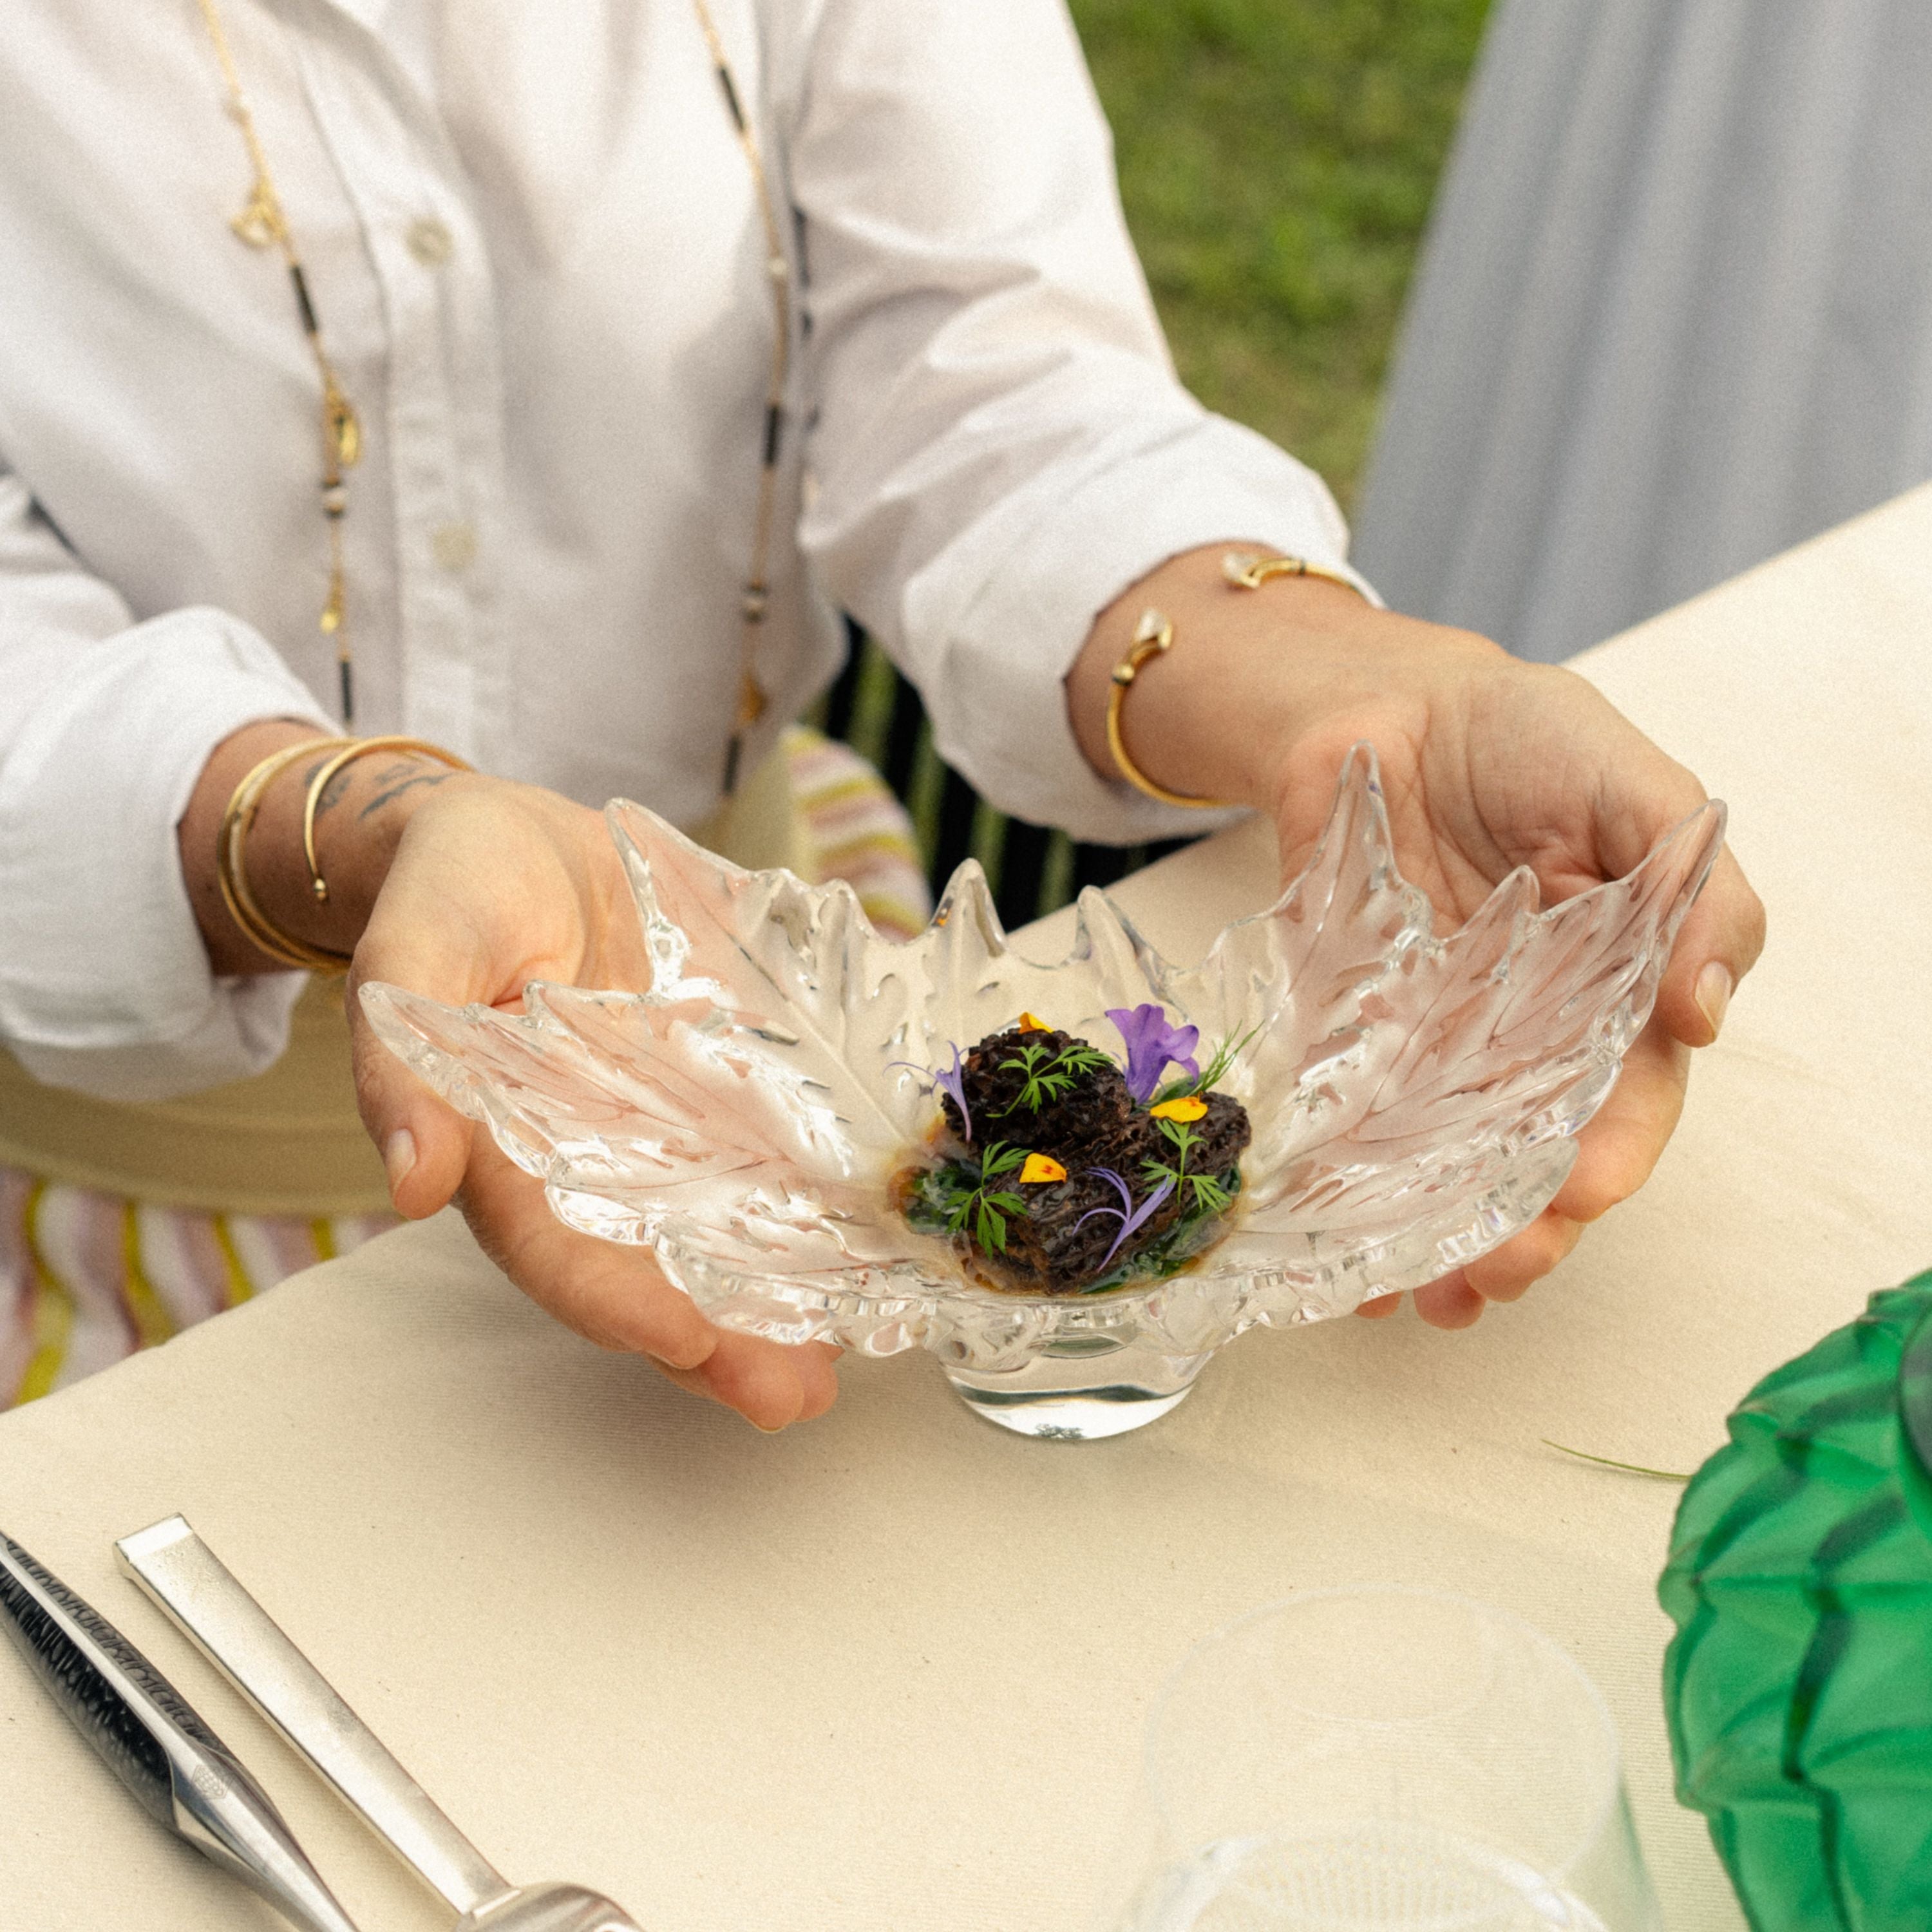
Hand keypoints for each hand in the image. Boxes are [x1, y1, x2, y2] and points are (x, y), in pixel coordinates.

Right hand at [347, 779, 842, 1427]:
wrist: (511, 837)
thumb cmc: (448, 891)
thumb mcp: (411, 954)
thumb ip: (403, 1063)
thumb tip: (411, 1182)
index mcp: (504, 1150)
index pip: (555, 1251)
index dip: (614, 1304)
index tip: (682, 1341)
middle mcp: (590, 1159)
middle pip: (651, 1273)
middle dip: (721, 1343)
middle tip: (792, 1394)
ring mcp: (664, 1127)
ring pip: (721, 1235)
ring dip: (779, 1303)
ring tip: (846, 1362)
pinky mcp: (722, 1083)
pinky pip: (772, 1154)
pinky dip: (816, 1207)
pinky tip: (870, 1251)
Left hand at [1069, 547, 1766, 1328]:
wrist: (1389, 704)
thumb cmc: (1530, 738)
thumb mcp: (1631, 787)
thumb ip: (1690, 889)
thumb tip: (1706, 1011)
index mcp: (1612, 999)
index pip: (1626, 1104)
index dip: (1610, 1158)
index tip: (1583, 1195)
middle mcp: (1524, 1043)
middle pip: (1532, 1162)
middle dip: (1521, 1231)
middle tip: (1495, 1271)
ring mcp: (1433, 1047)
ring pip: (1441, 1171)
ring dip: (1433, 1243)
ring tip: (1415, 1293)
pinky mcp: (1349, 1035)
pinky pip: (1346, 1130)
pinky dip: (1339, 1195)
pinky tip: (1335, 1254)